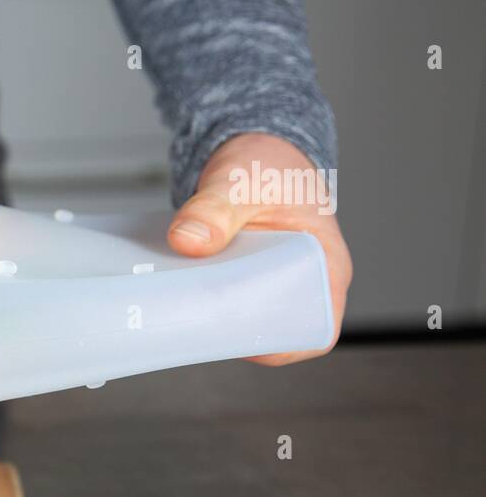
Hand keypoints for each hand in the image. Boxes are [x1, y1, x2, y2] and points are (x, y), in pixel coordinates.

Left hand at [168, 133, 352, 365]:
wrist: (253, 151)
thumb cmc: (268, 164)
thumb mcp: (243, 181)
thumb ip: (216, 208)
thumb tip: (186, 241)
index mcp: (325, 265)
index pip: (317, 327)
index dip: (283, 345)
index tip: (240, 341)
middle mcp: (302, 282)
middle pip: (272, 329)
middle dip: (232, 332)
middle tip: (191, 321)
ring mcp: (270, 283)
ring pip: (243, 318)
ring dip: (210, 318)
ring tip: (175, 310)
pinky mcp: (241, 279)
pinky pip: (224, 301)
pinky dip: (200, 301)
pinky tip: (170, 297)